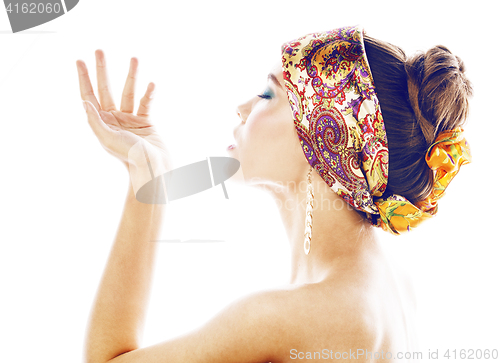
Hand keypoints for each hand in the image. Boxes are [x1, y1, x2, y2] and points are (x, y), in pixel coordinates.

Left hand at [76, 50, 172, 186]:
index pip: (89, 96)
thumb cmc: (129, 157)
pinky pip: (146, 103)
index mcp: (102, 123)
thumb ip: (95, 121)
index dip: (84, 79)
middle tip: (99, 51)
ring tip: (134, 58)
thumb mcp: (108, 140)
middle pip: (106, 89)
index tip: (80, 61)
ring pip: (129, 92)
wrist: (153, 168)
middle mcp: (114, 119)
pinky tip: (151, 84)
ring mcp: (130, 119)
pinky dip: (149, 93)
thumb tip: (84, 102)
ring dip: (131, 75)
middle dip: (102, 70)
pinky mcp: (146, 122)